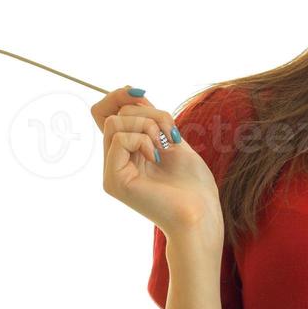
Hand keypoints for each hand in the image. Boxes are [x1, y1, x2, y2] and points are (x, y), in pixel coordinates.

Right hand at [90, 86, 223, 239]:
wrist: (201, 214)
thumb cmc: (193, 184)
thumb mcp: (172, 140)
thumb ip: (151, 119)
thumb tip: (133, 94)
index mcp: (126, 154)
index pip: (106, 114)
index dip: (119, 97)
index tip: (143, 96)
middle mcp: (114, 163)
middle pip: (112, 114)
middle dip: (148, 113)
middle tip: (170, 134)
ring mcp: (112, 173)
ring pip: (114, 123)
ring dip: (147, 125)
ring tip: (164, 147)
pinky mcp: (114, 181)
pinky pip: (119, 139)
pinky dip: (143, 140)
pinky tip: (157, 157)